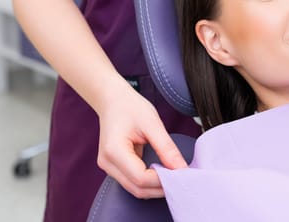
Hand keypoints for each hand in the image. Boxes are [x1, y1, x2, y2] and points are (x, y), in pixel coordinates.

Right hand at [96, 83, 186, 198]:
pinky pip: (132, 182)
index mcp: (114, 151)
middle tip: (181, 177)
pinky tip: (161, 173)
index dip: (162, 180)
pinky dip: (148, 182)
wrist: (113, 100)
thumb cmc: (131, 107)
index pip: (141, 178)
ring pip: (134, 189)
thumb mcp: (152, 124)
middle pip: (137, 188)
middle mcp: (107, 163)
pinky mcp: (113, 167)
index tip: (180, 173)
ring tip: (173, 175)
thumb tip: (181, 169)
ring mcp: (108, 167)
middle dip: (160, 187)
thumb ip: (167, 148)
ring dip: (155, 187)